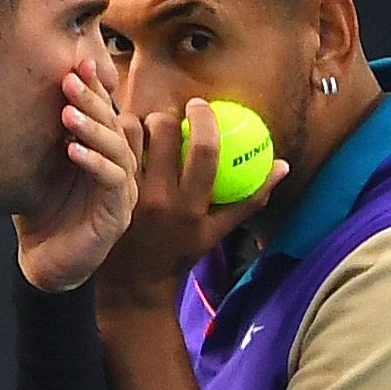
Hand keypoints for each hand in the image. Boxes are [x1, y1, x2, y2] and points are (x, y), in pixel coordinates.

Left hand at [15, 59, 141, 291]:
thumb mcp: (38, 166)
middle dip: (93, 99)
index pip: (106, 113)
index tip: (76, 63)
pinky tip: (71, 150)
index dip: (95, 88)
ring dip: (94, 128)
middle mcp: (119, 169)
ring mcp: (122, 192)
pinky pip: (113, 182)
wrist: (43, 263)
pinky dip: (94, 163)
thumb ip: (41, 133)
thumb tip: (23, 87)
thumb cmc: (41, 213)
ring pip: (119, 150)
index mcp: (104, 154)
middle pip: (116, 124)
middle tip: (70, 79)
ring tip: (67, 114)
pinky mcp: (117, 216)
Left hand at [97, 97, 288, 311]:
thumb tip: (282, 165)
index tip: (200, 105)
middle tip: (167, 121)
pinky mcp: (108, 192)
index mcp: (193, 208)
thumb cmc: (180, 253)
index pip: (205, 151)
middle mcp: (161, 200)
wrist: (132, 284)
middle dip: (167, 117)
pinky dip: (116, 138)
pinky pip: (111, 149)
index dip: (204, 119)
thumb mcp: (217, 232)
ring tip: (143, 133)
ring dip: (138, 123)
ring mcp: (130, 196)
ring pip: (131, 133)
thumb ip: (252, 198)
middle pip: (164, 131)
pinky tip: (120, 142)